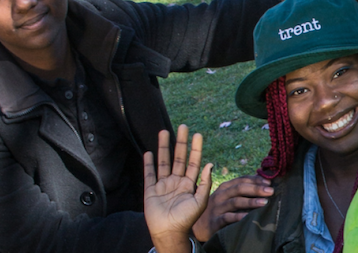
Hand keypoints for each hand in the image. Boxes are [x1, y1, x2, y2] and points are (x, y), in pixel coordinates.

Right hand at [143, 125, 212, 252]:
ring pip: (163, 162)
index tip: (197, 134)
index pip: (194, 162)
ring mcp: (163, 185)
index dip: (196, 148)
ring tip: (164, 132)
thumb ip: (205, 183)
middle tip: (182, 126)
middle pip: (179, 157)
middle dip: (180, 142)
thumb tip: (210, 164)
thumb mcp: (200, 201)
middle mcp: (177, 181)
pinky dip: (148, 163)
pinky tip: (149, 152)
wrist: (170, 231)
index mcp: (190, 184)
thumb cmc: (187, 219)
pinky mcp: (151, 190)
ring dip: (164, 147)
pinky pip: (149, 174)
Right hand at [191, 174, 273, 240]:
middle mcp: (220, 195)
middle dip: (256, 189)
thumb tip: (264, 183)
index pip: (242, 180)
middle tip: (271, 191)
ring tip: (265, 202)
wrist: (198, 226)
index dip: (256, 180)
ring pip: (235, 202)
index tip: (269, 182)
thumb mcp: (227, 197)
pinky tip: (249, 217)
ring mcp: (217, 208)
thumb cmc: (218, 209)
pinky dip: (239, 216)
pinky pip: (228, 218)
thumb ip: (242, 190)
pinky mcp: (215, 221)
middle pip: (239, 188)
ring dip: (251, 202)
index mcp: (225, 187)